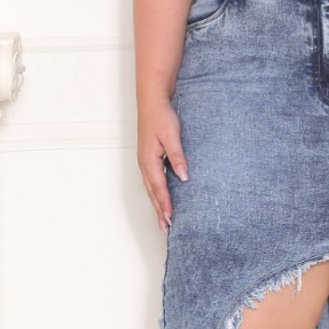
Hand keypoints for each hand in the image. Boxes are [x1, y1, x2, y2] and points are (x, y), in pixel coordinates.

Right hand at [137, 98, 188, 232]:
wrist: (152, 101)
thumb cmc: (161, 116)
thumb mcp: (172, 136)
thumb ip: (178, 157)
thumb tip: (183, 176)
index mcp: (149, 160)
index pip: (159, 188)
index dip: (165, 204)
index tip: (171, 218)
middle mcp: (145, 164)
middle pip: (152, 193)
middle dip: (159, 210)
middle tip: (166, 227)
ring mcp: (146, 162)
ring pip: (151, 189)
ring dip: (157, 205)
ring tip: (163, 220)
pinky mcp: (150, 159)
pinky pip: (153, 181)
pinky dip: (157, 194)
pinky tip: (163, 200)